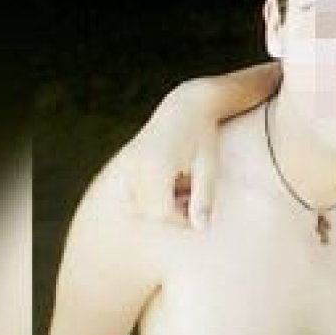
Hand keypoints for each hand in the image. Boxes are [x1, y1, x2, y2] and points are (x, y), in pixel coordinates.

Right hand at [125, 83, 219, 229]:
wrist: (185, 106)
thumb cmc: (202, 136)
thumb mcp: (208, 167)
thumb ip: (203, 198)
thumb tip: (200, 228)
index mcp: (157, 165)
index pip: (161, 213)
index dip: (181, 220)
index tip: (197, 209)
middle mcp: (137, 166)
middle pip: (148, 212)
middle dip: (171, 214)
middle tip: (192, 194)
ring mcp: (129, 164)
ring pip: (140, 206)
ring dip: (161, 205)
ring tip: (182, 186)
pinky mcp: (127, 164)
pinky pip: (136, 194)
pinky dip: (152, 196)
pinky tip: (170, 181)